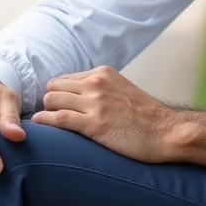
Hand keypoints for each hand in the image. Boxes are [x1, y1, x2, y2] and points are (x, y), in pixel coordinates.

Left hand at [32, 65, 205, 166]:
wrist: (166, 132)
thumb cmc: (146, 116)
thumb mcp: (122, 89)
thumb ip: (102, 88)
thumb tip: (80, 96)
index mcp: (103, 73)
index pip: (65, 78)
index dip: (57, 92)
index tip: (54, 104)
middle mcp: (97, 84)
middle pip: (54, 86)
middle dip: (49, 100)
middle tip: (48, 114)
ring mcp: (95, 104)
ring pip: (53, 100)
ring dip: (45, 111)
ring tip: (43, 121)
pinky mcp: (95, 124)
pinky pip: (59, 119)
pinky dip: (45, 121)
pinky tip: (39, 124)